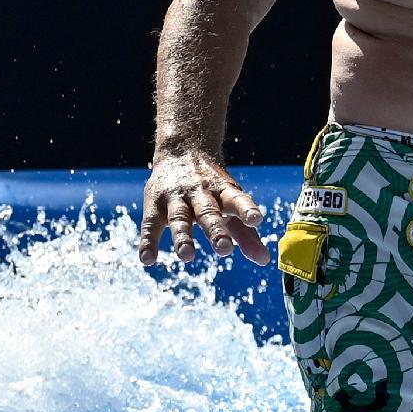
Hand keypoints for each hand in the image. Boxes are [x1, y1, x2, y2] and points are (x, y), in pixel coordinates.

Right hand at [139, 150, 271, 267]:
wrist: (182, 150)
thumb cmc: (212, 188)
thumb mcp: (230, 205)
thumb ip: (246, 234)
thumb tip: (264, 261)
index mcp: (223, 191)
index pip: (237, 199)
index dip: (246, 209)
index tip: (256, 219)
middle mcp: (200, 193)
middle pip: (208, 212)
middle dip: (216, 230)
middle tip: (225, 249)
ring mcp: (176, 197)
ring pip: (179, 217)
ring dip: (183, 237)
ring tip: (187, 256)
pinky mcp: (155, 203)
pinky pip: (150, 224)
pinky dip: (148, 242)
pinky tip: (147, 260)